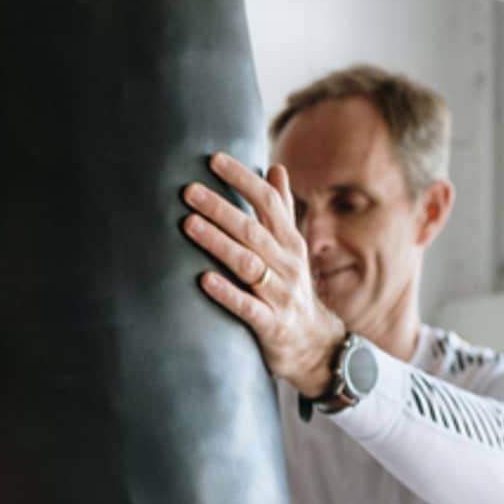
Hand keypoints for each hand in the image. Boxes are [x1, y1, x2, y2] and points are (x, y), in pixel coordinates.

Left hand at [181, 155, 347, 397]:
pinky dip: (226, 293)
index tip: (214, 160)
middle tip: (189, 191)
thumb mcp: (290, 248)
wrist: (314, 344)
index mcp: (289, 242)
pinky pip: (247, 307)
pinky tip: (203, 279)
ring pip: (247, 264)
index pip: (268, 202)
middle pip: (252, 230)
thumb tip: (275, 169)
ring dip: (217, 243)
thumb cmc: (291, 288)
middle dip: (220, 208)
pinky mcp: (270, 324)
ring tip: (189, 225)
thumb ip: (280, 210)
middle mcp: (287, 264)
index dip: (242, 180)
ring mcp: (280, 294)